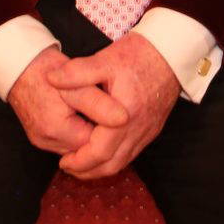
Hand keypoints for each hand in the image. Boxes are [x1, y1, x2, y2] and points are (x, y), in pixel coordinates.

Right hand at [6, 47, 124, 155]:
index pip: (97, 145)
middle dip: (100, 132)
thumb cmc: (46, 69)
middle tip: (109, 109)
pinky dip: (78, 129)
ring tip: (96, 109)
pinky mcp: (40, 136)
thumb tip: (124, 119)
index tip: (118, 112)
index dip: (110, 129)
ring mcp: (43, 141)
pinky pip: (66, 140)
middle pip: (87, 148)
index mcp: (58, 131)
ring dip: (89, 131)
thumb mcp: (77, 83)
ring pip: (77, 146)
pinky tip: (83, 112)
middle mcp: (48, 142)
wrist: (18, 63)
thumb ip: (100, 104)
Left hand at [54, 35, 180, 179]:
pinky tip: (103, 150)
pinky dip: (115, 158)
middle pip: (111, 165)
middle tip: (69, 167)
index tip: (63, 161)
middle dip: (88, 171)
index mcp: (124, 116)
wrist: (172, 52)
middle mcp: (138, 129)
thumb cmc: (139, 55)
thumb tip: (51, 79)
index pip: (99, 152)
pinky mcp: (153, 128)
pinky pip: (133, 153)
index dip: (79, 162)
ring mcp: (148, 131)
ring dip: (101, 167)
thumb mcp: (105, 60)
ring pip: (123, 162)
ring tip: (82, 163)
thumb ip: (77, 72)